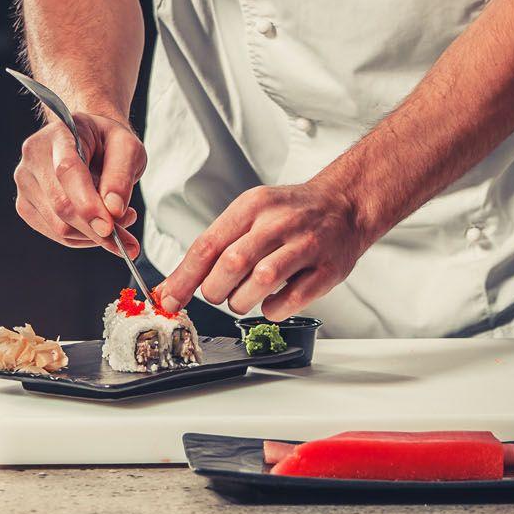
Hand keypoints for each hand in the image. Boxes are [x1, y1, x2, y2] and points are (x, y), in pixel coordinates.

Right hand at [12, 110, 144, 258]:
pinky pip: (56, 234)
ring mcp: (25, 182)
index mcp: (59, 134)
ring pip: (59, 226)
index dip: (87, 203)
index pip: (67, 171)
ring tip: (116, 221)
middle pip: (61, 204)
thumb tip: (113, 211)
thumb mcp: (128, 148)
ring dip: (93, 234)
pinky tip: (96, 224)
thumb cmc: (107, 143)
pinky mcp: (25, 205)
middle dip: (97, 228)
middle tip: (128, 238)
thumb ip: (121, 177)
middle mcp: (34, 156)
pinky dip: (82, 238)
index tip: (109, 228)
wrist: (89, 140)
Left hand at [156, 180, 369, 319]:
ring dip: (242, 301)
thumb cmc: (291, 213)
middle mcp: (278, 222)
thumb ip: (219, 243)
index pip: (208, 244)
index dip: (184, 277)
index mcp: (252, 206)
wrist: (345, 204)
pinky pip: (292, 299)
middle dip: (214, 290)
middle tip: (217, 295)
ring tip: (242, 300)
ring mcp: (306, 245)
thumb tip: (178, 280)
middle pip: (231, 264)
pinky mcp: (328, 269)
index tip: (169, 297)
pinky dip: (273, 309)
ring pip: (260, 281)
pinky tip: (270, 304)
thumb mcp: (252, 212)